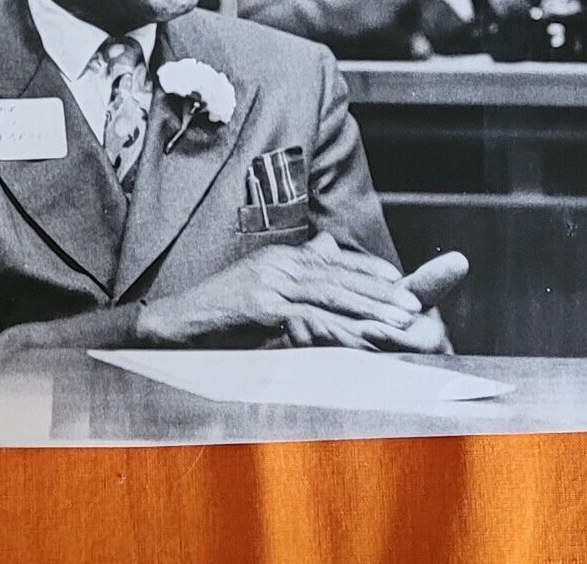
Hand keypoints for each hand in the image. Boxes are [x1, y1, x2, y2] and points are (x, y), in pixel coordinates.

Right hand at [137, 232, 461, 351]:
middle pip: (339, 276)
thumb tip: (326, 248)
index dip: (368, 270)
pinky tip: (360, 339)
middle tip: (412, 305)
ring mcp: (269, 284)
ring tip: (398, 322)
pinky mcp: (261, 307)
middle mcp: (278, 265)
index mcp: (280, 258)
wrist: (174, 323)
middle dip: (378, 291)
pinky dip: (339, 329)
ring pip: (330, 295)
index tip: (398, 280)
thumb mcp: (258, 284)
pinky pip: (309, 319)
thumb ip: (294, 269)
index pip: (333, 260)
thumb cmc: (217, 311)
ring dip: (368, 309)